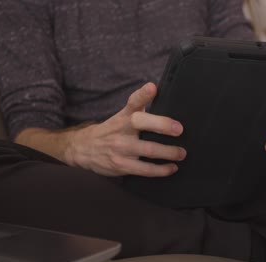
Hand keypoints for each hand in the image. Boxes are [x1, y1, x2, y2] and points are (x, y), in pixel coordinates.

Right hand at [67, 83, 186, 176]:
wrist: (83, 149)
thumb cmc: (111, 132)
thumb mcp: (121, 117)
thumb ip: (139, 110)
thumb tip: (163, 101)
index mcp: (124, 116)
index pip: (133, 102)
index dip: (143, 94)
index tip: (152, 88)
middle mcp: (122, 130)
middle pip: (141, 123)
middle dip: (162, 125)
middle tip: (179, 129)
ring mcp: (121, 148)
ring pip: (148, 149)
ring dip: (168, 152)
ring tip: (181, 153)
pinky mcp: (122, 165)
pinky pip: (145, 169)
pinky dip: (161, 170)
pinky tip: (172, 168)